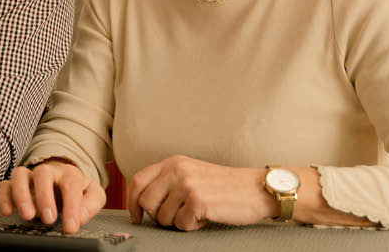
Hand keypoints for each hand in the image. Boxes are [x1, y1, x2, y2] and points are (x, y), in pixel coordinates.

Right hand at [0, 158, 105, 233]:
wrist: (61, 180)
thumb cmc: (76, 189)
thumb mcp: (92, 194)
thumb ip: (91, 203)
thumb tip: (80, 216)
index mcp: (69, 174)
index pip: (71, 184)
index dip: (71, 206)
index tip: (70, 227)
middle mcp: (48, 172)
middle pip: (42, 173)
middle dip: (44, 197)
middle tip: (48, 219)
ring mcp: (29, 176)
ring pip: (19, 175)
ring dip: (21, 194)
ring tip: (27, 215)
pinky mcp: (14, 185)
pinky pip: (4, 185)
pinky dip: (3, 197)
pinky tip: (7, 211)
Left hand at [127, 155, 271, 230]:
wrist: (255, 188)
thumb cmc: (224, 186)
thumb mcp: (192, 172)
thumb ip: (168, 180)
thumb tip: (143, 201)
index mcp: (173, 162)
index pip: (138, 181)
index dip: (133, 202)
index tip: (137, 215)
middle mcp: (177, 170)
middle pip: (146, 202)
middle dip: (158, 216)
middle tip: (178, 215)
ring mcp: (187, 185)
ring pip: (162, 217)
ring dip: (178, 221)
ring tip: (196, 212)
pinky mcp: (198, 201)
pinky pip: (181, 224)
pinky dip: (193, 226)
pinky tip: (206, 216)